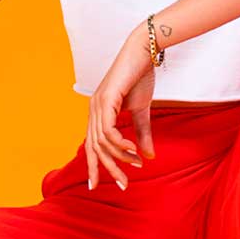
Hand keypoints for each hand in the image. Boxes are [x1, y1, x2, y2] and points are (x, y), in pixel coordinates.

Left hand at [86, 24, 158, 190]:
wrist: (142, 52)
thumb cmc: (140, 77)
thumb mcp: (141, 110)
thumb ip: (141, 133)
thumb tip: (148, 156)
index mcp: (98, 113)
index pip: (91, 146)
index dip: (94, 166)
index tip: (98, 186)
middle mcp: (93, 110)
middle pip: (94, 148)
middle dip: (107, 169)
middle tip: (123, 185)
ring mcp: (97, 105)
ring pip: (102, 142)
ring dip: (120, 156)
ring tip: (136, 163)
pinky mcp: (106, 100)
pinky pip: (108, 130)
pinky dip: (119, 143)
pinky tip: (132, 149)